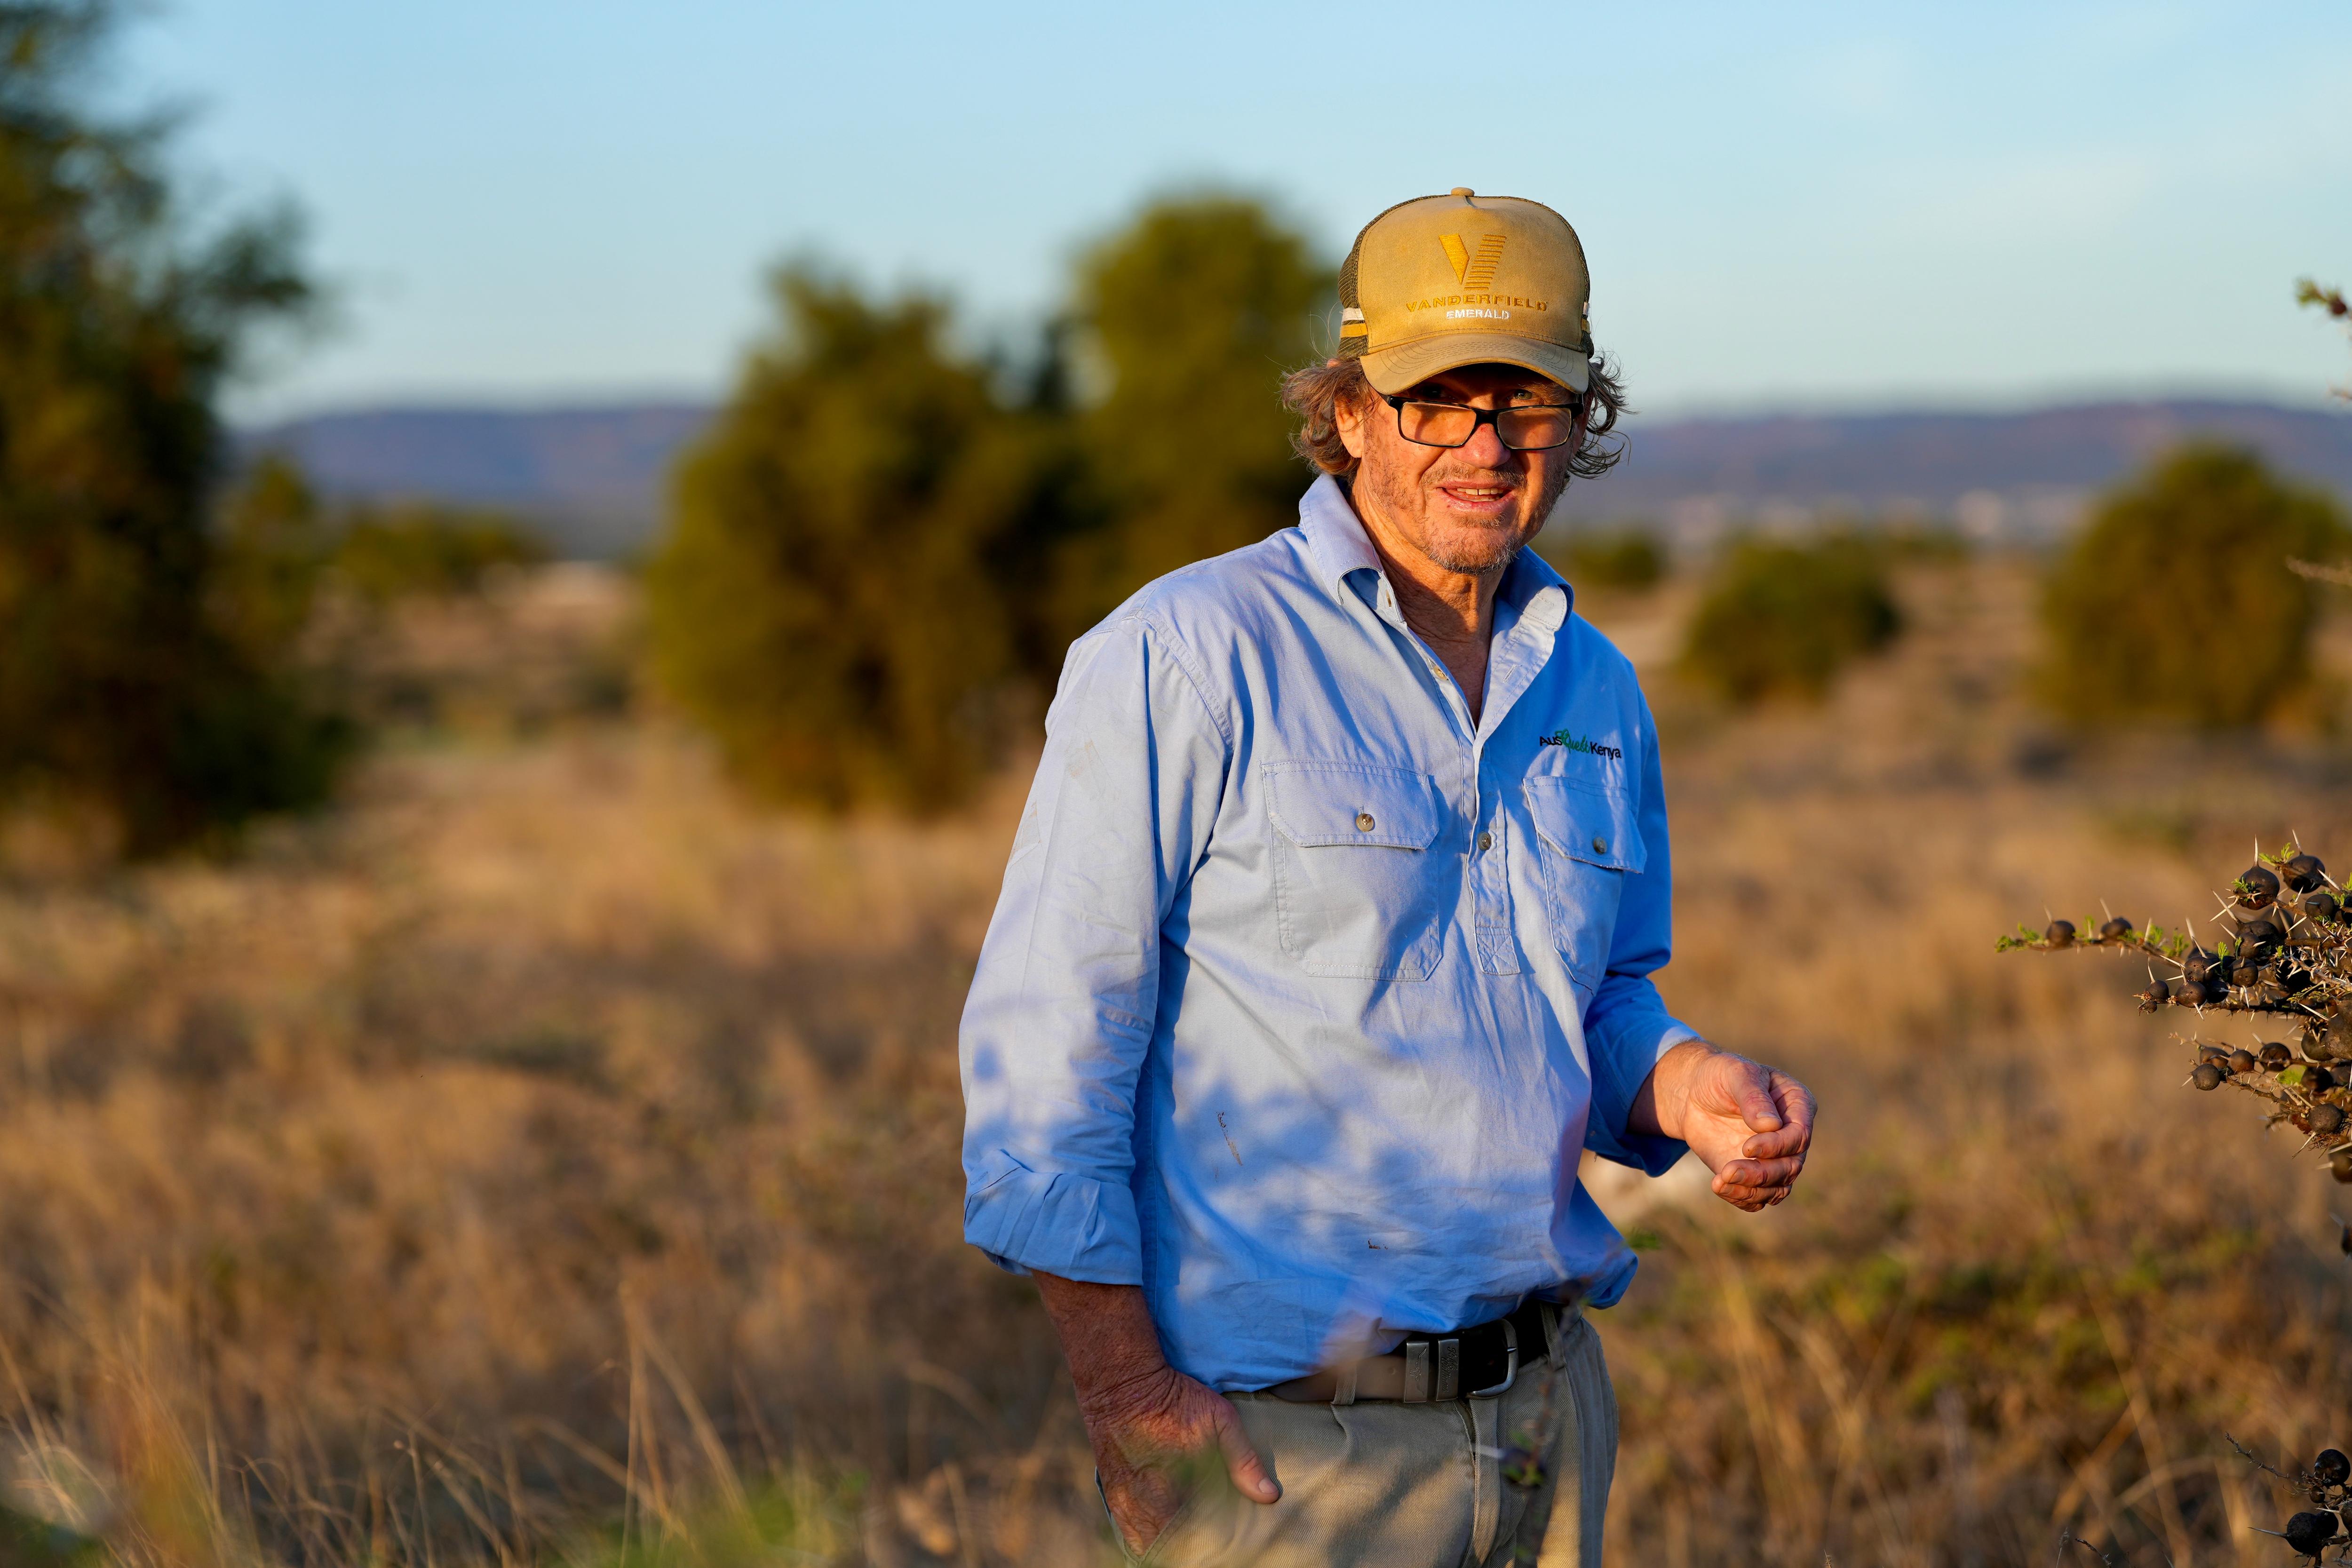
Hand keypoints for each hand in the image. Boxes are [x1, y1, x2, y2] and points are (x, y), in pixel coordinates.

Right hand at [1081, 1362, 1278, 1555]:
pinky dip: (1144, 1537)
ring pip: (1145, 1544)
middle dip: (1189, 1548)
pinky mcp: (1112, 1494)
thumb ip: (1243, 1460)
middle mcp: (1142, 1504)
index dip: (1209, 1546)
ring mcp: (1123, 1501)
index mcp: (1170, 1493)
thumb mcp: (1219, 1420)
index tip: (1226, 1543)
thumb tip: (1269, 1496)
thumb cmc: (1175, 1398)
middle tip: (1209, 1542)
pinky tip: (1160, 1533)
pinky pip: (1128, 1532)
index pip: (1193, 1541)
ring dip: (1166, 1544)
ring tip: (1187, 1541)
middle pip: (1169, 1547)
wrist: (1122, 1381)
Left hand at [1634, 1041, 1815, 1210]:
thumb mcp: (1735, 1073)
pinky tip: (1719, 1186)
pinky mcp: (1755, 1174)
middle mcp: (1791, 1135)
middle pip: (1791, 1166)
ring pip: (1778, 1187)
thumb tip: (1772, 1125)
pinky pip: (1758, 1197)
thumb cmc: (1721, 1075)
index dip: (1777, 1147)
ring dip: (1751, 1190)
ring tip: (1720, 1181)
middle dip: (1761, 1174)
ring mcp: (1775, 1157)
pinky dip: (1741, 1197)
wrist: (1695, 1093)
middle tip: (1728, 1170)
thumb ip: (1753, 1097)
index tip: (1747, 1148)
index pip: (1799, 1136)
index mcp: (1797, 1105)